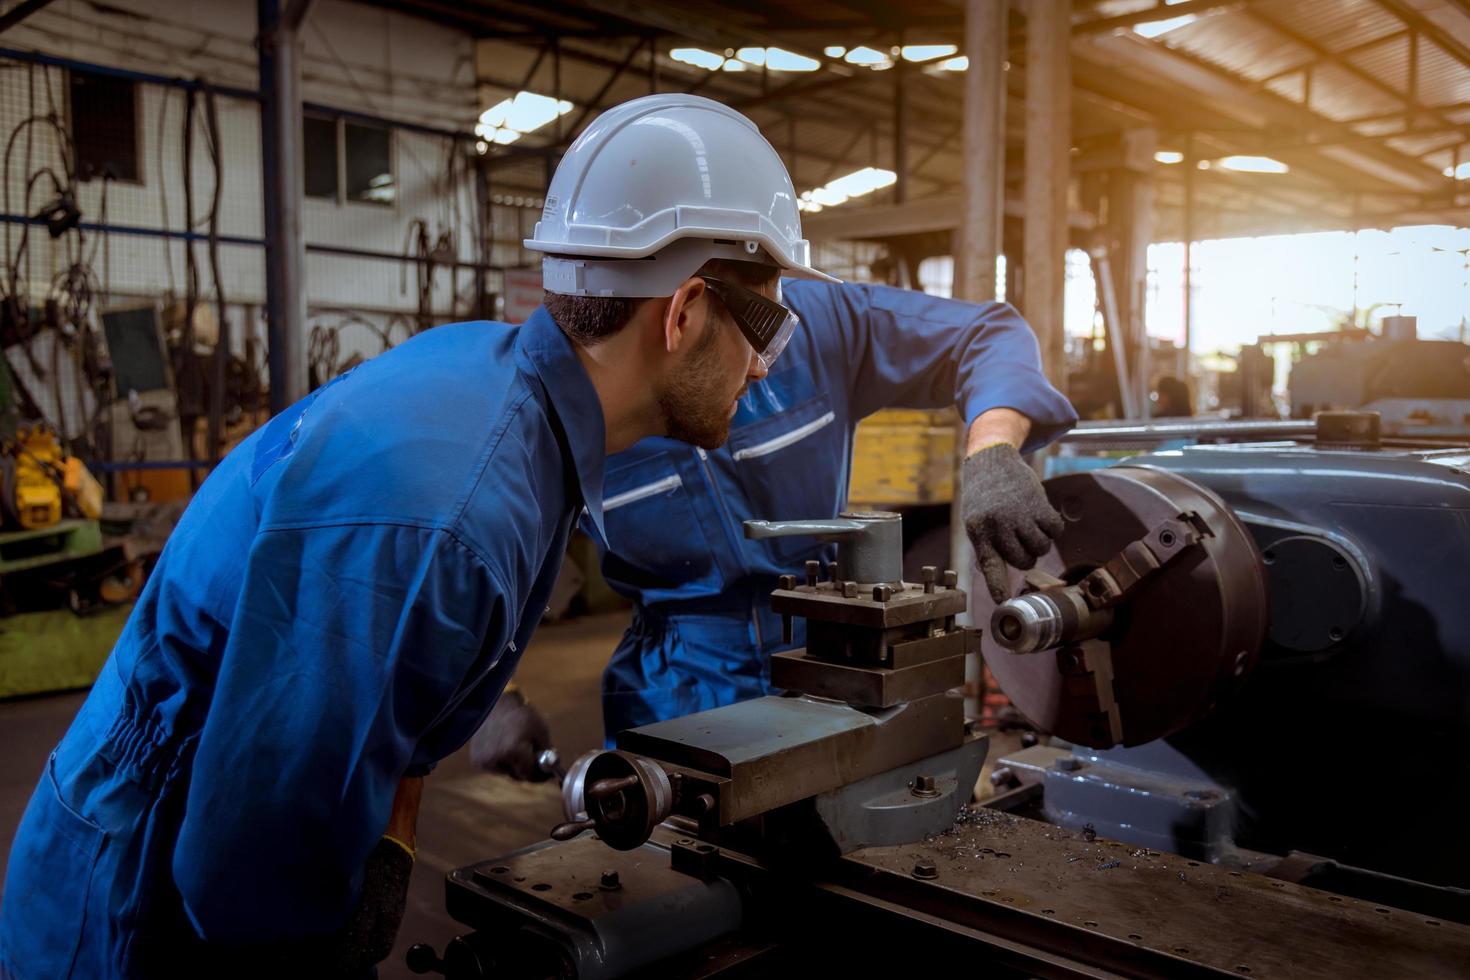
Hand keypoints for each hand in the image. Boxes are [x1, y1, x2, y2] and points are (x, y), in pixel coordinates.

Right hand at [469, 689, 556, 781]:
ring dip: (513, 764)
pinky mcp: (477, 760)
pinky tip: (501, 745)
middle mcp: (498, 760)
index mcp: (514, 752)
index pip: (530, 774)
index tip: (547, 772)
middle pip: (518, 775)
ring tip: (514, 744)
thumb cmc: (519, 714)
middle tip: (532, 756)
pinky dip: (501, 761)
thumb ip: (546, 752)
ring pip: (506, 772)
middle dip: (527, 768)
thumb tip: (550, 769)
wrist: (493, 702)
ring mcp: (485, 761)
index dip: (540, 774)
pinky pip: (495, 767)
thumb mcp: (540, 730)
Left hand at [961, 443, 1064, 602]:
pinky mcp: (1038, 504)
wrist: (992, 461)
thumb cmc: (983, 497)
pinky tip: (1041, 515)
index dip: (998, 586)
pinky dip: (1053, 527)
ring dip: (1040, 542)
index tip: (1002, 602)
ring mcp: (1019, 514)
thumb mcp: (975, 522)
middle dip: (1027, 555)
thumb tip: (995, 578)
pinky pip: (1056, 531)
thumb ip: (987, 547)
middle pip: (1024, 561)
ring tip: (1028, 525)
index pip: (990, 566)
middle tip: (1020, 539)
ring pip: (1042, 548)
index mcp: (979, 532)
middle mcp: (998, 525)